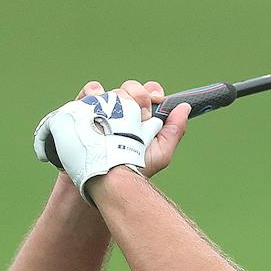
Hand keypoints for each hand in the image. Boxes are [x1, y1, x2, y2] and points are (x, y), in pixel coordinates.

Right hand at [33, 81, 190, 201]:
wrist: (105, 182)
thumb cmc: (134, 170)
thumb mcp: (161, 153)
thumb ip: (175, 130)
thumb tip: (185, 107)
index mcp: (142, 117)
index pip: (148, 93)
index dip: (153, 91)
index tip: (156, 98)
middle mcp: (124, 111)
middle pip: (131, 88)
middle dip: (137, 94)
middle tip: (140, 112)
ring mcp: (105, 110)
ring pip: (113, 90)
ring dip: (118, 97)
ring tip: (118, 117)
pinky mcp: (85, 110)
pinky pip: (90, 92)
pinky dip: (94, 91)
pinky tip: (98, 100)